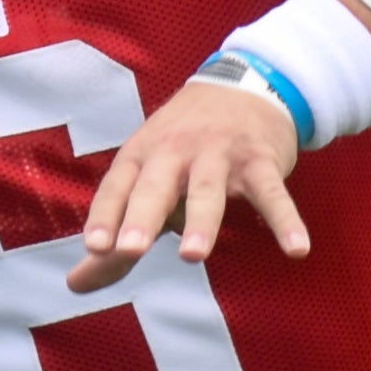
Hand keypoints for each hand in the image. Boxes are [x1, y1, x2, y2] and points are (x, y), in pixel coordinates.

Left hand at [69, 77, 308, 292]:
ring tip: (192, 256)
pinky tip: (296, 249)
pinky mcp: (260, 160)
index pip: (117, 187)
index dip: (104, 216)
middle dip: (142, 217)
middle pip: (156, 186)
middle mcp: (176, 151)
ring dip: (201, 222)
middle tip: (128, 250)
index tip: (94, 247)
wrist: (244, 85)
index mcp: (142, 155)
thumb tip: (75, 285)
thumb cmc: (183, 146)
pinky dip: (286, 221)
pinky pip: (272, 194)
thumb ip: (115, 239)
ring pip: (208, 190)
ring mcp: (220, 154)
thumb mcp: (145, 179)